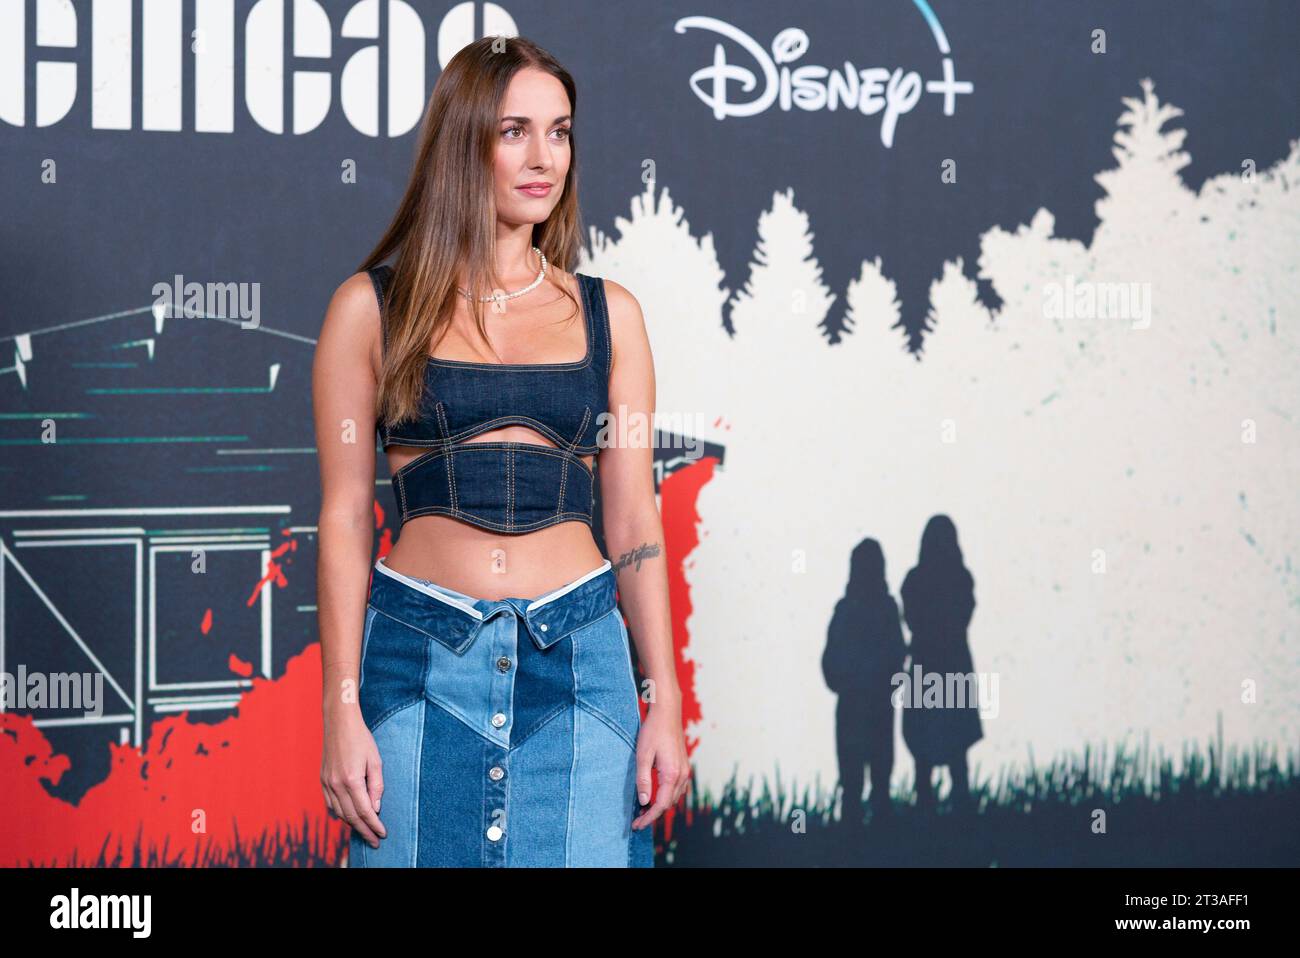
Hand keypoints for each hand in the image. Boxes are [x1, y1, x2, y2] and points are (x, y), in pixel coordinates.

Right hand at [321, 706, 387, 847]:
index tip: (382, 834)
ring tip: (364, 831)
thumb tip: (376, 807)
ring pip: (339, 812)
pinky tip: (347, 818)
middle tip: (375, 841)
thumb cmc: (361, 738)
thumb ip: (376, 785)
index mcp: (352, 779)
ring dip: (352, 824)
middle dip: (364, 830)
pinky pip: (329, 804)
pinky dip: (339, 814)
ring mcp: (327, 783)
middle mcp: (336, 784)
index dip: (374, 825)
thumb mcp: (376, 760)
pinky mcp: (322, 780)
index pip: (364, 811)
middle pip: (351, 816)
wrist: (339, 722)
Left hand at [631, 698, 688, 829]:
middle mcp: (682, 775)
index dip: (649, 818)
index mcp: (671, 774)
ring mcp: (685, 770)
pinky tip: (655, 795)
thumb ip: (643, 779)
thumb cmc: (653, 731)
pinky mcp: (684, 766)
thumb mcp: (642, 755)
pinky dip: (667, 796)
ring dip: (660, 806)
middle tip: (637, 820)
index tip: (637, 825)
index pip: (661, 805)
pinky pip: (677, 788)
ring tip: (643, 810)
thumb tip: (644, 801)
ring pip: (674, 797)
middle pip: (669, 804)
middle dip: (653, 814)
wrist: (667, 712)